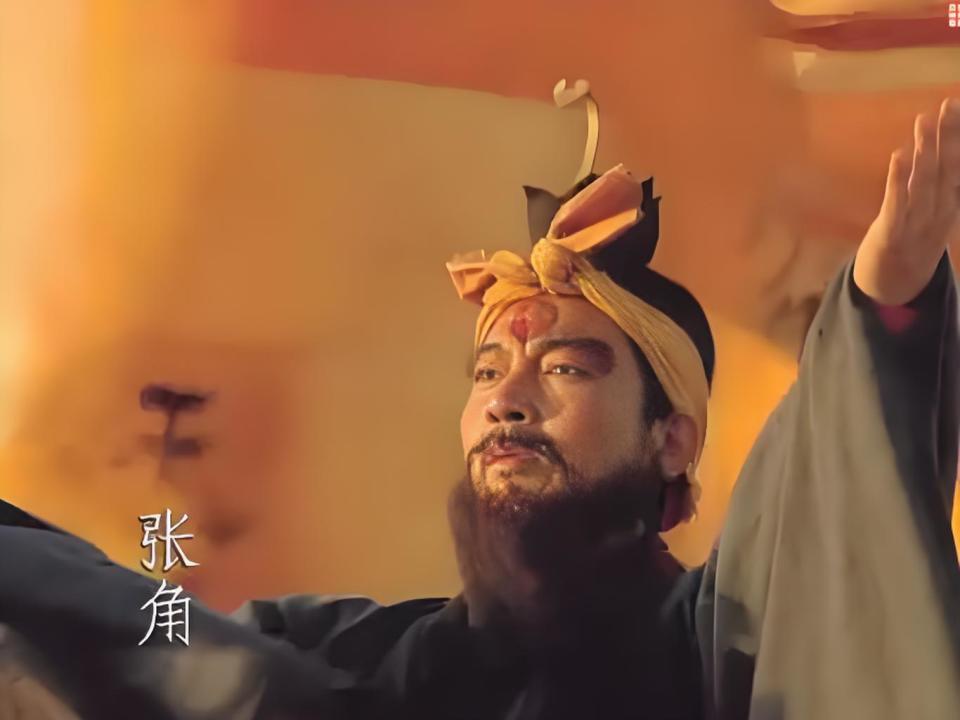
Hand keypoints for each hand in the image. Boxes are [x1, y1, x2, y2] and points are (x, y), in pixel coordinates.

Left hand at [853, 98, 959, 304]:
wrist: (893, 290)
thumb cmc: (909, 247)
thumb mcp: (929, 218)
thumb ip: (933, 188)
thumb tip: (932, 154)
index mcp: (946, 206)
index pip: (956, 167)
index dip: (957, 139)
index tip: (955, 107)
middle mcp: (937, 212)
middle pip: (944, 170)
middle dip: (947, 137)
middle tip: (948, 105)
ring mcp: (915, 224)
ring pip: (923, 183)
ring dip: (925, 152)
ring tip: (924, 121)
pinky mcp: (891, 234)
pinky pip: (896, 204)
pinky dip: (898, 180)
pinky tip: (900, 156)